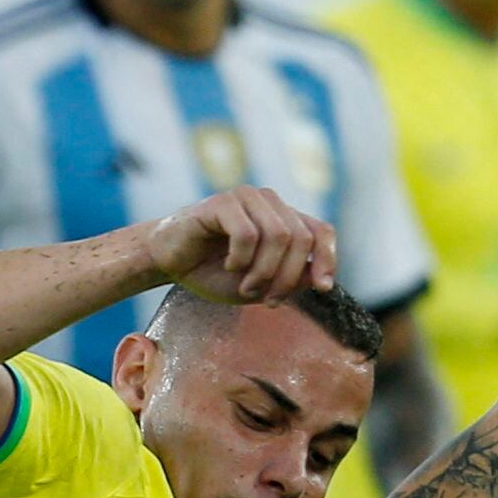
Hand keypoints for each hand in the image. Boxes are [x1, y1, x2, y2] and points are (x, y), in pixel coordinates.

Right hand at [149, 187, 336, 304]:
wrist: (170, 261)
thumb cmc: (213, 272)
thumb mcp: (260, 285)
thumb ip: (290, 280)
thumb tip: (320, 278)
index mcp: (283, 219)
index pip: (321, 231)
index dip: (327, 258)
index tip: (323, 288)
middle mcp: (270, 203)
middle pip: (300, 238)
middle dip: (287, 277)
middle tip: (268, 299)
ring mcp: (247, 198)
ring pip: (278, 235)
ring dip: (263, 271)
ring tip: (245, 285)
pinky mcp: (222, 201)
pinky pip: (247, 233)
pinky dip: (241, 258)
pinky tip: (228, 265)